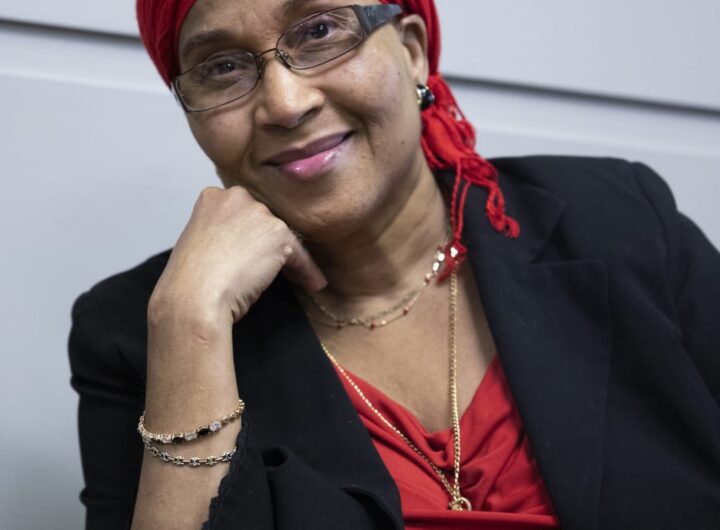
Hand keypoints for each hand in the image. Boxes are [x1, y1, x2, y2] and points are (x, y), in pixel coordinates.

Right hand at [150, 185, 326, 324]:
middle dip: (269, 243)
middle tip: (272, 267)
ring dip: (290, 259)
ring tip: (298, 279)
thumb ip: (219, 233)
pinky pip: (300, 256)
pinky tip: (313, 284)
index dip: (250, 233)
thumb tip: (238, 245)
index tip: (254, 251)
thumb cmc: (190, 281)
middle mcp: (237, 197)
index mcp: (213, 198)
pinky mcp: (278, 235)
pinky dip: (307, 271)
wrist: (194, 297)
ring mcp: (259, 214)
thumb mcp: (198, 243)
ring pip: (284, 238)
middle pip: (264, 220)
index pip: (242, 212)